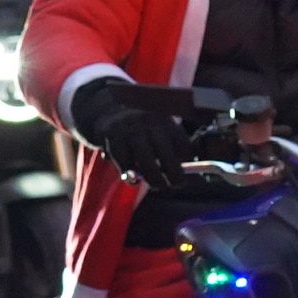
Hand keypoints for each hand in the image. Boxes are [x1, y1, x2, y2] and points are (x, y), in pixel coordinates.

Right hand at [67, 78, 196, 187]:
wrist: (106, 112)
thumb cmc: (138, 131)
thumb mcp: (157, 132)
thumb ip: (171, 150)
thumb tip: (192, 174)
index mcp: (164, 120)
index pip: (182, 142)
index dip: (189, 161)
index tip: (192, 175)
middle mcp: (149, 121)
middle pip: (166, 152)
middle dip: (174, 174)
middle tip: (176, 185)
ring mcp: (129, 127)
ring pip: (145, 160)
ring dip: (153, 177)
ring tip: (157, 186)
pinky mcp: (111, 133)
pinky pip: (123, 161)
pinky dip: (128, 172)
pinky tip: (129, 174)